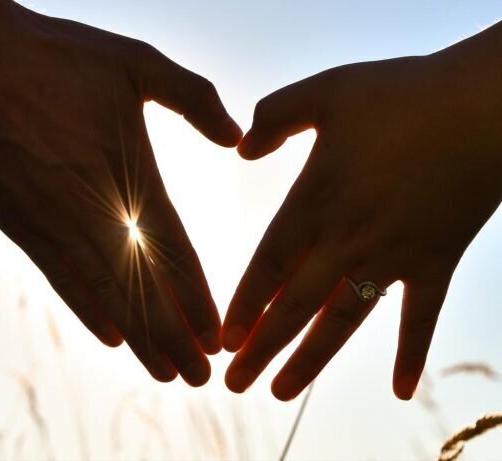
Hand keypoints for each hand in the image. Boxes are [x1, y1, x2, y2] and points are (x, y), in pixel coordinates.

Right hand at [0, 4, 240, 384]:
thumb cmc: (57, 57)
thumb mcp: (138, 62)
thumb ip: (194, 97)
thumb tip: (237, 137)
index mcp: (130, 175)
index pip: (174, 254)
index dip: (196, 300)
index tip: (217, 336)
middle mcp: (93, 212)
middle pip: (142, 290)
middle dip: (173, 336)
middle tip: (199, 376)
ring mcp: (52, 224)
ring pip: (102, 294)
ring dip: (137, 335)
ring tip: (162, 370)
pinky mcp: (18, 224)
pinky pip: (59, 278)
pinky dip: (86, 309)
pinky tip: (107, 335)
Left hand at [223, 41, 501, 398]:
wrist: (487, 104)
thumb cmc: (405, 92)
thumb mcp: (325, 91)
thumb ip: (274, 115)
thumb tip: (242, 148)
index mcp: (316, 201)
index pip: (268, 266)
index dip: (244, 305)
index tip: (223, 340)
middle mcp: (349, 239)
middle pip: (295, 307)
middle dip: (261, 348)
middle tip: (234, 383)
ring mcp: (394, 256)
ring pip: (343, 321)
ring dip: (310, 360)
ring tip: (282, 393)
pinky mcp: (436, 261)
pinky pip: (421, 318)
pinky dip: (412, 354)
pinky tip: (401, 392)